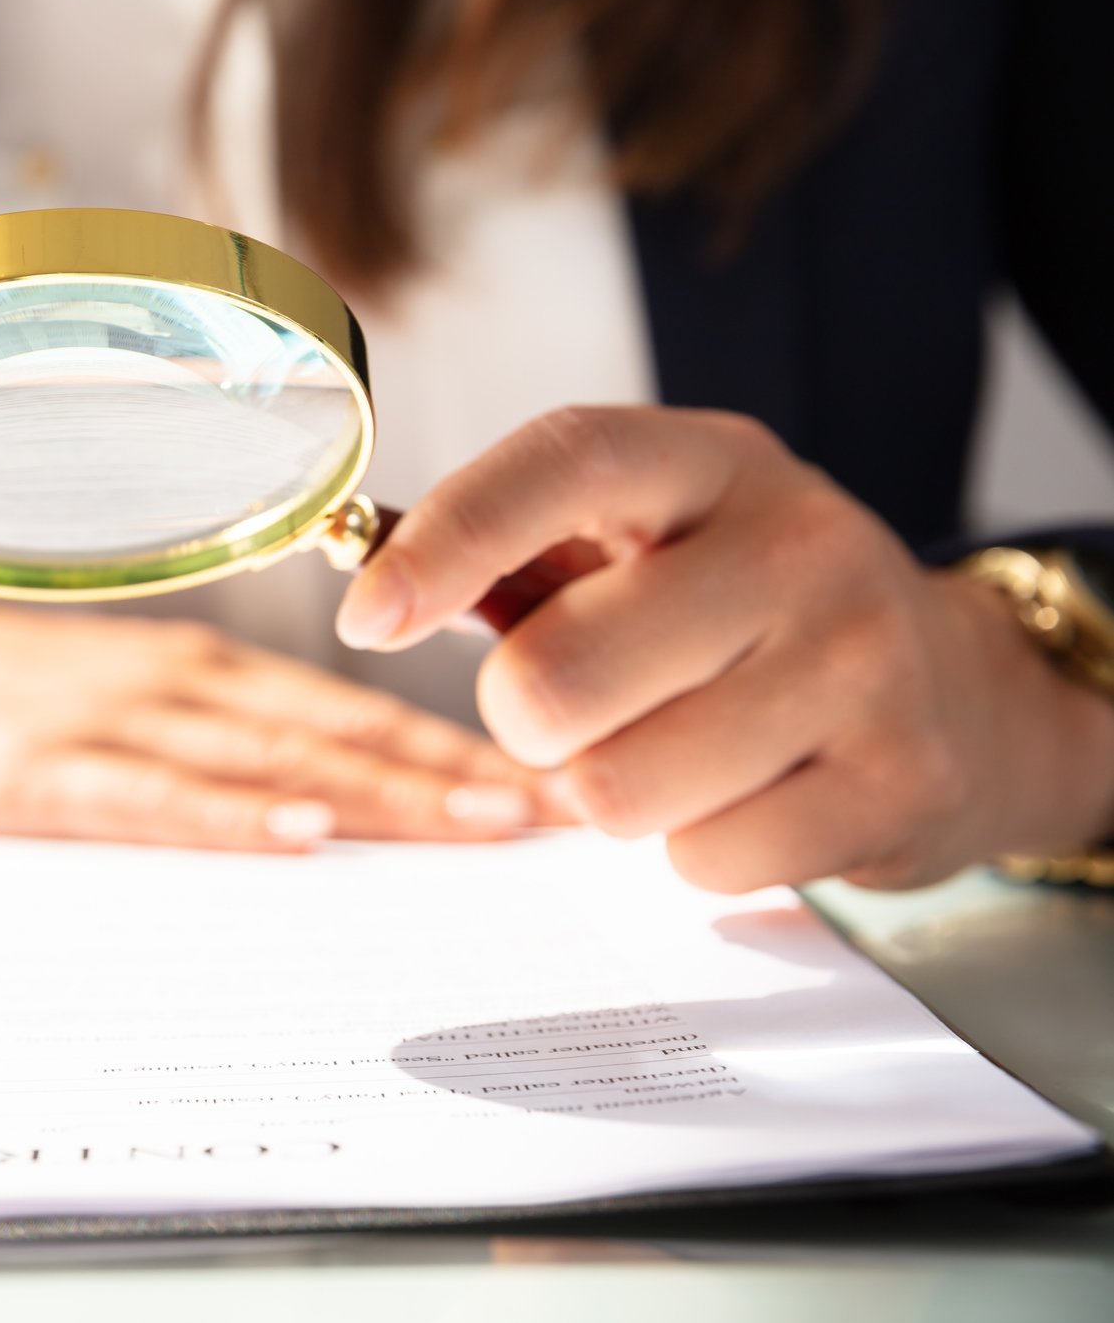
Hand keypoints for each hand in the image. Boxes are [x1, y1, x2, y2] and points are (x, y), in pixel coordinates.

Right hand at [0, 572, 557, 851]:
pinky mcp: (36, 770)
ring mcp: (105, 719)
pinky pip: (148, 796)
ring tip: (484, 828)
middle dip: (458, 776)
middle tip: (563, 818)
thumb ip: (202, 737)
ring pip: (269, 758)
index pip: (352, 709)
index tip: (550, 790)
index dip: (457, 748)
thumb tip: (320, 798)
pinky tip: (297, 834)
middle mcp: (172, 680)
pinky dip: (228, 814)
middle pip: (340, 731)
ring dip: (383, 790)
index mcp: (194, 668)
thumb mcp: (101, 698)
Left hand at [336, 406, 1113, 891]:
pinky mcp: (899, 781)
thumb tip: (368, 586)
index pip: (565, 462)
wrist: (956, 687)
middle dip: (527, 719)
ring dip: (611, 791)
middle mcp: (798, 543)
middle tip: (575, 709)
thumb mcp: (649, 540)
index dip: (449, 539)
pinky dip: (694, 849)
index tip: (366, 617)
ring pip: (617, 788)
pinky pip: (701, 860)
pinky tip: (750, 793)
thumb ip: (517, 553)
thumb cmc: (739, 613)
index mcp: (712, 462)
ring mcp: (863, 662)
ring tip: (676, 747)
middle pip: (557, 675)